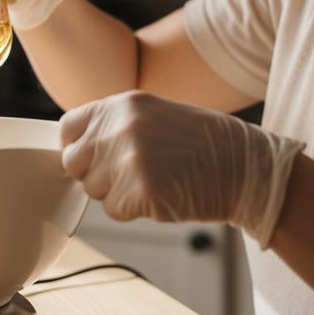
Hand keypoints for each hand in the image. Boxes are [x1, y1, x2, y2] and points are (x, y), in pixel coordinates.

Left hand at [59, 90, 304, 247]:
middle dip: (94, 174)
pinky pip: (114, 210)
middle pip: (73, 162)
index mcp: (121, 104)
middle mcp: (119, 127)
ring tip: (154, 180)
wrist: (245, 167)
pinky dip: (134, 210)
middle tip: (128, 174)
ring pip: (93, 190)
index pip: (68, 128)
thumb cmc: (201, 144)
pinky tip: (162, 195)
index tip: (92, 157)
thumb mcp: (152, 115)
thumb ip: (113, 125)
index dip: (78, 147)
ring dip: (117, 193)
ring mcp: (128, 159)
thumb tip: (74, 148)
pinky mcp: (140, 191)